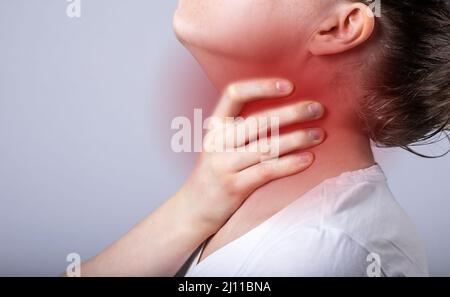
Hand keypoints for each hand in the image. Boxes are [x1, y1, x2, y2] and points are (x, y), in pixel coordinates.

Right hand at [175, 78, 324, 233]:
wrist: (194, 208)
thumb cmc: (216, 172)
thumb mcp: (220, 145)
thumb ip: (241, 129)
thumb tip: (284, 110)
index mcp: (215, 127)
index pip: (233, 94)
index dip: (261, 86)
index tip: (290, 85)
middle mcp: (217, 142)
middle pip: (258, 121)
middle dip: (292, 113)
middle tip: (318, 108)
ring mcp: (225, 165)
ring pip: (266, 146)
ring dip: (297, 138)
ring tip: (319, 134)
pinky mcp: (234, 187)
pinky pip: (267, 171)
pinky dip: (290, 164)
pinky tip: (308, 159)